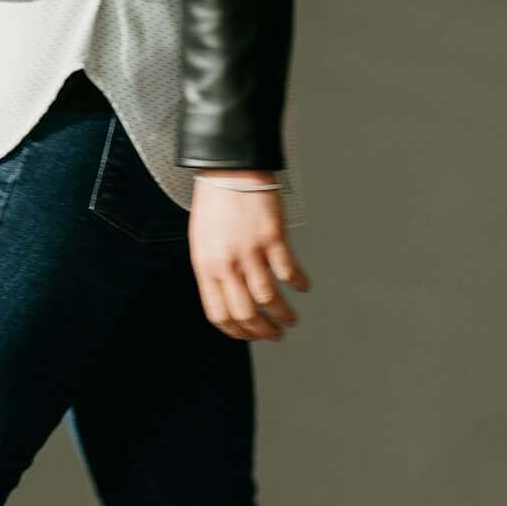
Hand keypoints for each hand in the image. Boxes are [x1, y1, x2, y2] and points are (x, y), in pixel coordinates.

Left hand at [188, 175, 310, 340]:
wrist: (229, 169)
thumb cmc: (215, 202)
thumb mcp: (203, 241)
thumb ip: (214, 270)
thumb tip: (229, 296)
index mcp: (206, 267)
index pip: (219, 314)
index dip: (237, 332)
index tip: (250, 336)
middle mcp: (227, 264)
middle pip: (246, 313)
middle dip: (263, 331)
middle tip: (276, 335)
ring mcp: (250, 252)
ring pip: (269, 299)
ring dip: (283, 315)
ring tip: (291, 319)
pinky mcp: (272, 237)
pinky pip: (288, 271)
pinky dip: (299, 283)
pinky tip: (303, 286)